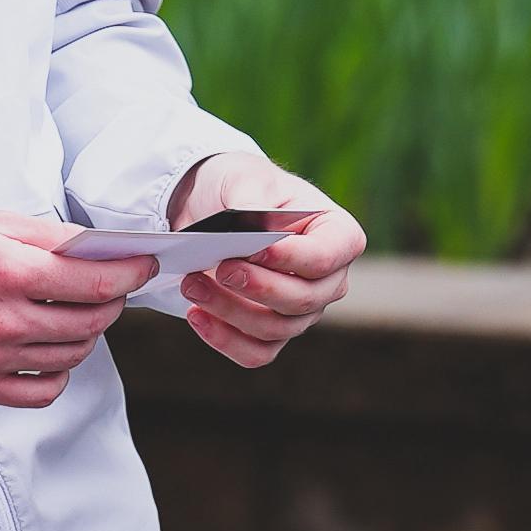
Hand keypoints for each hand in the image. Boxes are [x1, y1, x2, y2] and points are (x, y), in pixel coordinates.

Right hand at [0, 212, 155, 408]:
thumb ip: (52, 237)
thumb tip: (104, 248)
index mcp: (8, 271)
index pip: (96, 280)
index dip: (131, 272)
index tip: (145, 265)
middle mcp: (3, 319)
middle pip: (91, 320)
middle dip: (113, 301)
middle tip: (111, 287)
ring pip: (73, 354)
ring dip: (87, 333)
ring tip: (75, 313)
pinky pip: (44, 391)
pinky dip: (59, 371)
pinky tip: (50, 349)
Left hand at [166, 154, 363, 368]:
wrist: (212, 207)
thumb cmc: (241, 186)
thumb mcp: (244, 177)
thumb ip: (250, 199)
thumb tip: (247, 226)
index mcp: (337, 234)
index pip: (325, 257)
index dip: (293, 259)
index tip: (255, 249)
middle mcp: (329, 279)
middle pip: (304, 300)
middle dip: (258, 288)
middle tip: (221, 267)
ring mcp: (303, 310)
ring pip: (276, 329)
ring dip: (231, 311)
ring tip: (192, 283)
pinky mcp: (272, 332)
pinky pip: (256, 352)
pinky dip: (225, 339)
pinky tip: (196, 315)